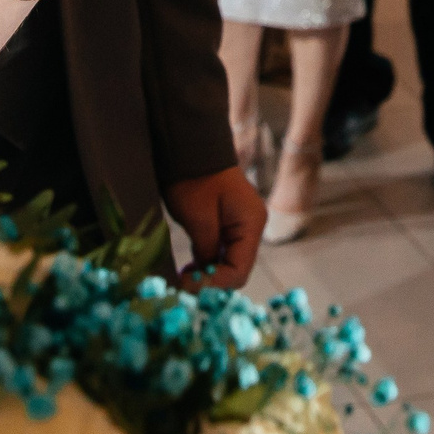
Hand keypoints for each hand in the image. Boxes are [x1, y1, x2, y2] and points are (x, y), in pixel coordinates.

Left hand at [163, 165, 266, 288]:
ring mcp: (241, 226)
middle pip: (236, 268)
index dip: (214, 283)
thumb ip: (207, 251)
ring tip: (183, 279)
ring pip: (228, 262)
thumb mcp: (198, 218)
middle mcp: (251, 227)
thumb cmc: (194, 179)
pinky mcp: (227, 225)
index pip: (239, 270)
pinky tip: (190, 267)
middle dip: (211, 281)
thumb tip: (205, 276)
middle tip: (183, 286)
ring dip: (207, 273)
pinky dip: (206, 262)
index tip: (188, 287)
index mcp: (251, 224)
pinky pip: (221, 252)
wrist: (190, 147)